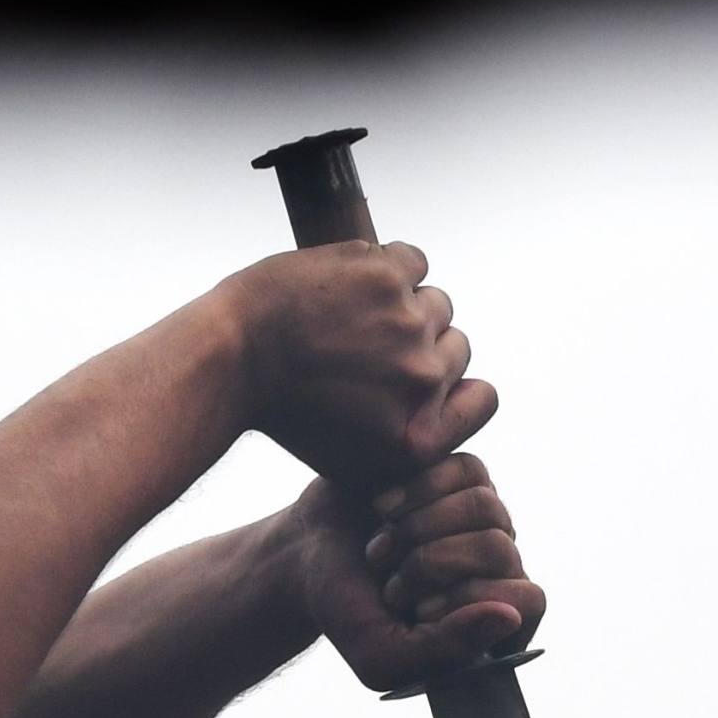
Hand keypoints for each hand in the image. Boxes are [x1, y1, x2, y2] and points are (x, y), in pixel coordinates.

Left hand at [227, 242, 493, 484]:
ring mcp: (408, 325)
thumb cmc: (287, 410)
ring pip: (435, 302)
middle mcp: (422, 383)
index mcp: (419, 437)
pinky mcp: (386, 275)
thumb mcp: (353, 456)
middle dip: (416, 345)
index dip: (454, 387)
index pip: (484, 398)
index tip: (417, 379)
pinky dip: (384, 268)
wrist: (233, 357)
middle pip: (456, 346)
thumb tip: (467, 400)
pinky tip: (349, 286)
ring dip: (400, 306)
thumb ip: (414, 438)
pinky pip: (412, 261)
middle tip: (361, 349)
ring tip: (349, 317)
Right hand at [275, 453, 545, 691]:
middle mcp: (500, 567)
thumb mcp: (382, 654)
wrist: (305, 556)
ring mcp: (487, 518)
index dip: (470, 600)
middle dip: (428, 564)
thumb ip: (446, 650)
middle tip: (388, 582)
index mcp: (493, 621)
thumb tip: (510, 616)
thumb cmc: (345, 612)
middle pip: (499, 550)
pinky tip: (384, 507)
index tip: (420, 611)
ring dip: (416, 528)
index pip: (527, 602)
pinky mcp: (465, 476)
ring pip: (484, 506)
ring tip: (381, 548)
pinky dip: (415, 490)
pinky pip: (466, 471)